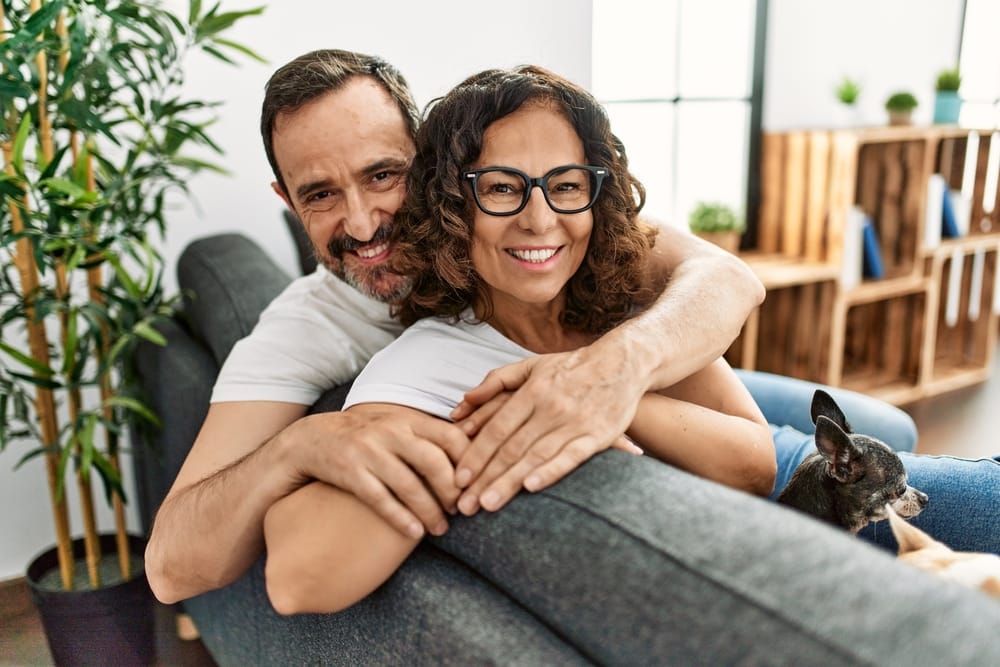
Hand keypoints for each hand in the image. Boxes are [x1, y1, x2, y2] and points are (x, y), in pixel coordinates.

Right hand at [289, 405, 468, 537]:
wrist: (311, 439)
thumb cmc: (366, 436)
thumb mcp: (396, 425)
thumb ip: (428, 435)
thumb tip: (472, 453)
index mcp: (407, 419)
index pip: (450, 435)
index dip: (469, 461)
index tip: (477, 484)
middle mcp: (390, 431)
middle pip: (433, 461)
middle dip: (452, 490)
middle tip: (463, 511)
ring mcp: (369, 452)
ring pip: (408, 485)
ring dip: (429, 511)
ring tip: (442, 529)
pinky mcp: (350, 472)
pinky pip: (380, 499)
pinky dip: (400, 518)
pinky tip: (415, 533)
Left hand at [449, 344, 644, 513]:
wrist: (623, 363)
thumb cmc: (572, 367)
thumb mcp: (532, 365)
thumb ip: (497, 381)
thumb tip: (464, 400)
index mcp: (533, 391)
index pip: (497, 428)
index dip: (476, 454)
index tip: (459, 478)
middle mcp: (550, 408)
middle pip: (512, 448)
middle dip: (486, 478)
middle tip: (466, 504)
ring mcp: (574, 423)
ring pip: (535, 457)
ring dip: (510, 482)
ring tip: (488, 504)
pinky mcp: (598, 436)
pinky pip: (571, 457)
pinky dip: (551, 471)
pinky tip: (531, 487)